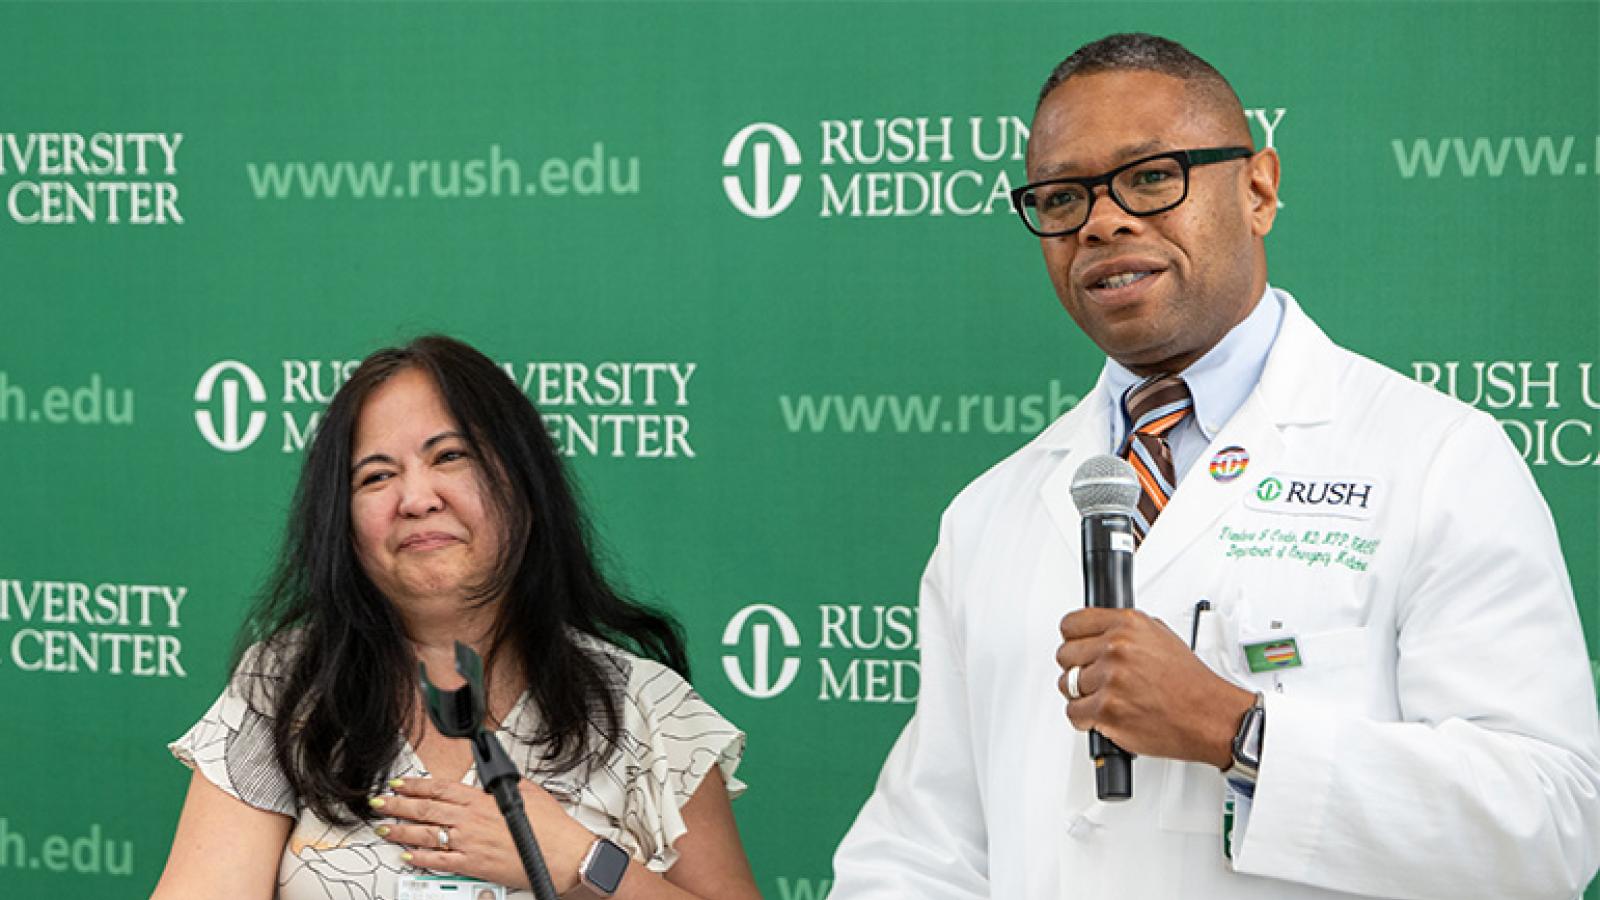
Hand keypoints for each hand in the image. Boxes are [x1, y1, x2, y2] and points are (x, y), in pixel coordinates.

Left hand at [374, 777, 597, 892]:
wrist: (561, 855)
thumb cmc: (550, 827)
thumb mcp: (528, 793)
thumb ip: (503, 786)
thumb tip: (492, 782)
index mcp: (482, 800)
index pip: (439, 789)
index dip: (415, 786)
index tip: (400, 785)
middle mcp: (471, 820)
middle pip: (425, 810)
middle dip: (397, 806)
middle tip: (380, 803)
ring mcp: (468, 843)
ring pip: (425, 835)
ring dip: (400, 831)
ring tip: (383, 829)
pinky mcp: (472, 865)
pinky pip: (438, 861)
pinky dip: (420, 859)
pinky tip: (407, 857)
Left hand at [1056, 608, 1254, 768]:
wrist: (1208, 716)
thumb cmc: (1190, 683)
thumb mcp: (1161, 636)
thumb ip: (1126, 632)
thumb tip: (1100, 633)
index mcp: (1127, 625)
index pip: (1072, 624)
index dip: (1073, 640)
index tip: (1078, 649)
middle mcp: (1116, 648)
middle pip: (1065, 655)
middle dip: (1078, 668)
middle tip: (1097, 679)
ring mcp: (1110, 679)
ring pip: (1067, 685)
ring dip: (1082, 695)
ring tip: (1106, 698)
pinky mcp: (1107, 710)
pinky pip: (1074, 712)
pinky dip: (1085, 718)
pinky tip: (1104, 715)